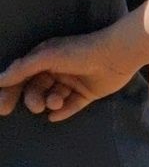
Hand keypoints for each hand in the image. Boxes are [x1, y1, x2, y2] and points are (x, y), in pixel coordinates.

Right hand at [0, 29, 139, 121]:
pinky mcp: (88, 93)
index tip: (3, 109)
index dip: (11, 93)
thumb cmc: (81, 51)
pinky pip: (71, 106)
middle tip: (36, 105)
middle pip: (36, 90)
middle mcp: (58, 70)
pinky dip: (63, 112)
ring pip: (52, 98)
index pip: (22, 78)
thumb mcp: (47, 57)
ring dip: (50, 102)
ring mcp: (73, 82)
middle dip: (33, 99)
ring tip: (56, 101)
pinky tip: (56, 115)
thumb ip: (22, 69)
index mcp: (45, 59)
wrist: (118, 54)